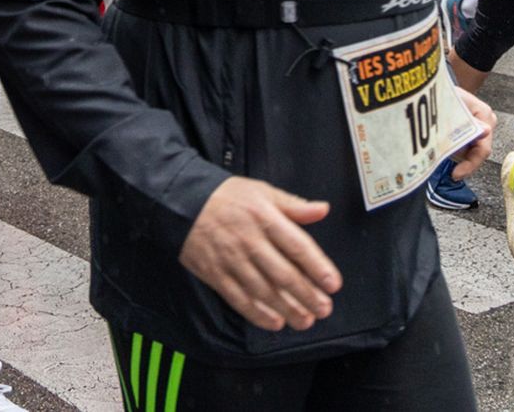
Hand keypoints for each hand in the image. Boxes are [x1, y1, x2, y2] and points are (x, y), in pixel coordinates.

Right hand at [178, 176, 341, 331]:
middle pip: (283, 274)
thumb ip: (293, 205)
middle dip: (306, 295)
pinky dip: (257, 314)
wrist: (180, 202)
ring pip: (263, 291)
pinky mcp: (215, 274)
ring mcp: (231, 260)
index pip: (297, 246)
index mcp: (264, 218)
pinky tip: (274, 322)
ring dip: (287, 309)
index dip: (317, 267)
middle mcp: (249, 241)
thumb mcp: (261, 191)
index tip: (333, 284)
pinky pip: (239, 299)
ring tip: (305, 320)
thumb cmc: (225, 197)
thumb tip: (322, 209)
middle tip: (323, 308)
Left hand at [448, 89, 495, 179]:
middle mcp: (487, 123)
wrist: (437, 87)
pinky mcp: (471, 133)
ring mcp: (480, 129)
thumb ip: (467, 119)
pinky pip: (466, 148)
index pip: (483, 148)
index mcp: (484, 114)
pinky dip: (455, 151)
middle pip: (479, 153)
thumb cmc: (443, 92)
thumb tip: (486, 131)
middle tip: (447, 168)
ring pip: (471, 153)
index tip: (455, 174)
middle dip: (463, 161)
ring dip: (457, 156)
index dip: (470, 164)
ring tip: (441, 150)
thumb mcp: (452, 103)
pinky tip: (444, 149)